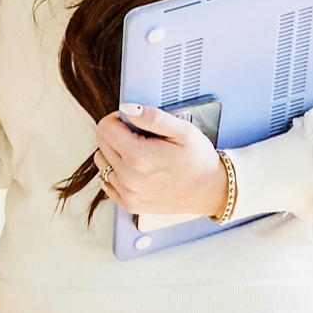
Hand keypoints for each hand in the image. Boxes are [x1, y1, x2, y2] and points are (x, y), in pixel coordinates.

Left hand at [94, 102, 228, 218]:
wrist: (211, 190)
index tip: (132, 121)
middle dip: (116, 134)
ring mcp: (128, 193)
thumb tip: (127, 108)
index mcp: (139, 157)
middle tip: (140, 137)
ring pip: (102, 163)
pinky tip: (135, 169)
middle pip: (101, 144)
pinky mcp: (130, 203)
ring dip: (114, 153)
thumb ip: (152, 117)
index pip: (105, 128)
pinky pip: (107, 183)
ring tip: (139, 153)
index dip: (117, 119)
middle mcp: (129, 177)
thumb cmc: (199, 160)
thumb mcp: (182, 130)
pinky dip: (116, 173)